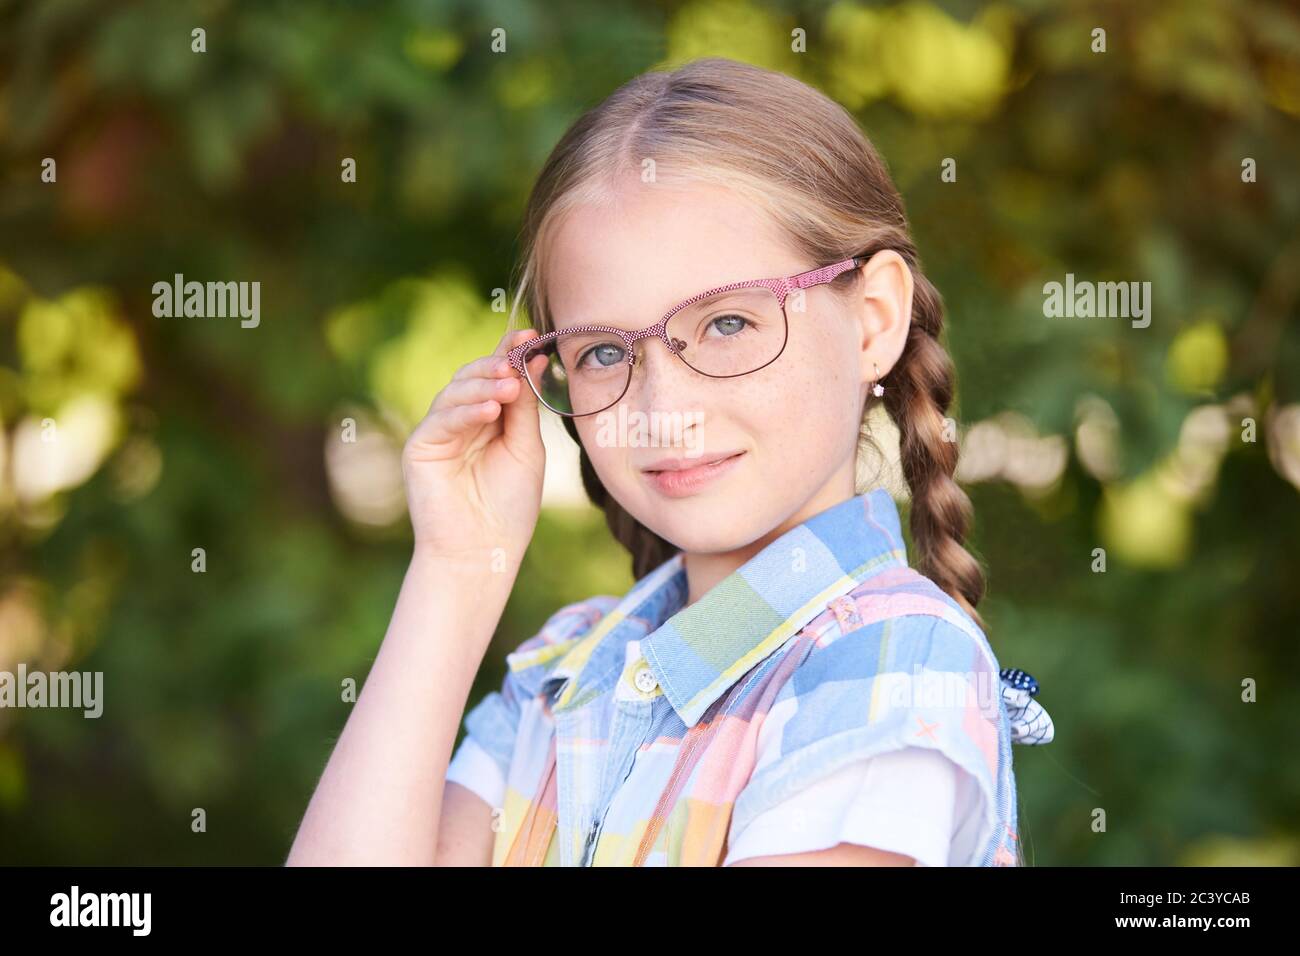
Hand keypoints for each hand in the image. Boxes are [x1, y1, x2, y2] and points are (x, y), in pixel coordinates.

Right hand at [401, 329, 549, 567]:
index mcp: (490, 419)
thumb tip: (534, 358)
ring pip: (457, 392)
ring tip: (511, 384)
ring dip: (485, 384)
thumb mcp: (526, 449)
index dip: (511, 353)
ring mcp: (439, 432)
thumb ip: (526, 408)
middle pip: (475, 377)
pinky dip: (467, 411)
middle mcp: (462, 421)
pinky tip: (491, 409)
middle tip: (519, 356)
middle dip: (498, 364)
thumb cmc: (508, 507)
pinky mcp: (420, 447)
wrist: (483, 551)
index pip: (497, 377)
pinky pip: (442, 419)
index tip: (532, 335)